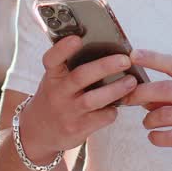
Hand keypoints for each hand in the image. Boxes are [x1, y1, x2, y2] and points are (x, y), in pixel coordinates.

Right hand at [17, 35, 136, 163]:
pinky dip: (113, 110)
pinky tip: (120, 103)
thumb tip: (106, 48)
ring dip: (115, 90)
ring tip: (132, 81)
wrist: (39, 132)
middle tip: (125, 60)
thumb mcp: (56, 80)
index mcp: (52, 76)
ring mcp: (67, 111)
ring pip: (93, 99)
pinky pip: (101, 118)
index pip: (52, 59)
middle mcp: (57, 93)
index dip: (63, 48)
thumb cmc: (56, 97)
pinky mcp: (78, 128)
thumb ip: (71, 67)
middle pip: (80, 76)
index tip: (77, 38)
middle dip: (105, 67)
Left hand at [125, 49, 171, 167]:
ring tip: (148, 122)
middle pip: (164, 89)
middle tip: (127, 98)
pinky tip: (155, 137)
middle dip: (140, 93)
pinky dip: (158, 137)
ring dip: (149, 118)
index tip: (133, 55)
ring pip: (165, 114)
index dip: (152, 58)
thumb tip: (150, 94)